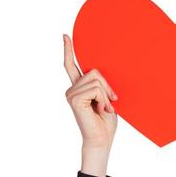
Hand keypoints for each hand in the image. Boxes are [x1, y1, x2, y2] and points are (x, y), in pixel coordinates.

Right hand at [63, 33, 117, 152]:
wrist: (101, 140)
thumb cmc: (105, 122)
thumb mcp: (105, 97)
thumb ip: (99, 84)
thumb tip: (98, 72)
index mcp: (79, 88)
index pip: (70, 65)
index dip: (68, 50)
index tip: (65, 36)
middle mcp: (72, 89)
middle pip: (93, 71)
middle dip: (107, 87)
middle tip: (110, 102)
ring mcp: (71, 93)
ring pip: (96, 80)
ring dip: (106, 95)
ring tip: (104, 108)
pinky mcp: (74, 99)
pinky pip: (95, 89)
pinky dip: (103, 99)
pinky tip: (101, 110)